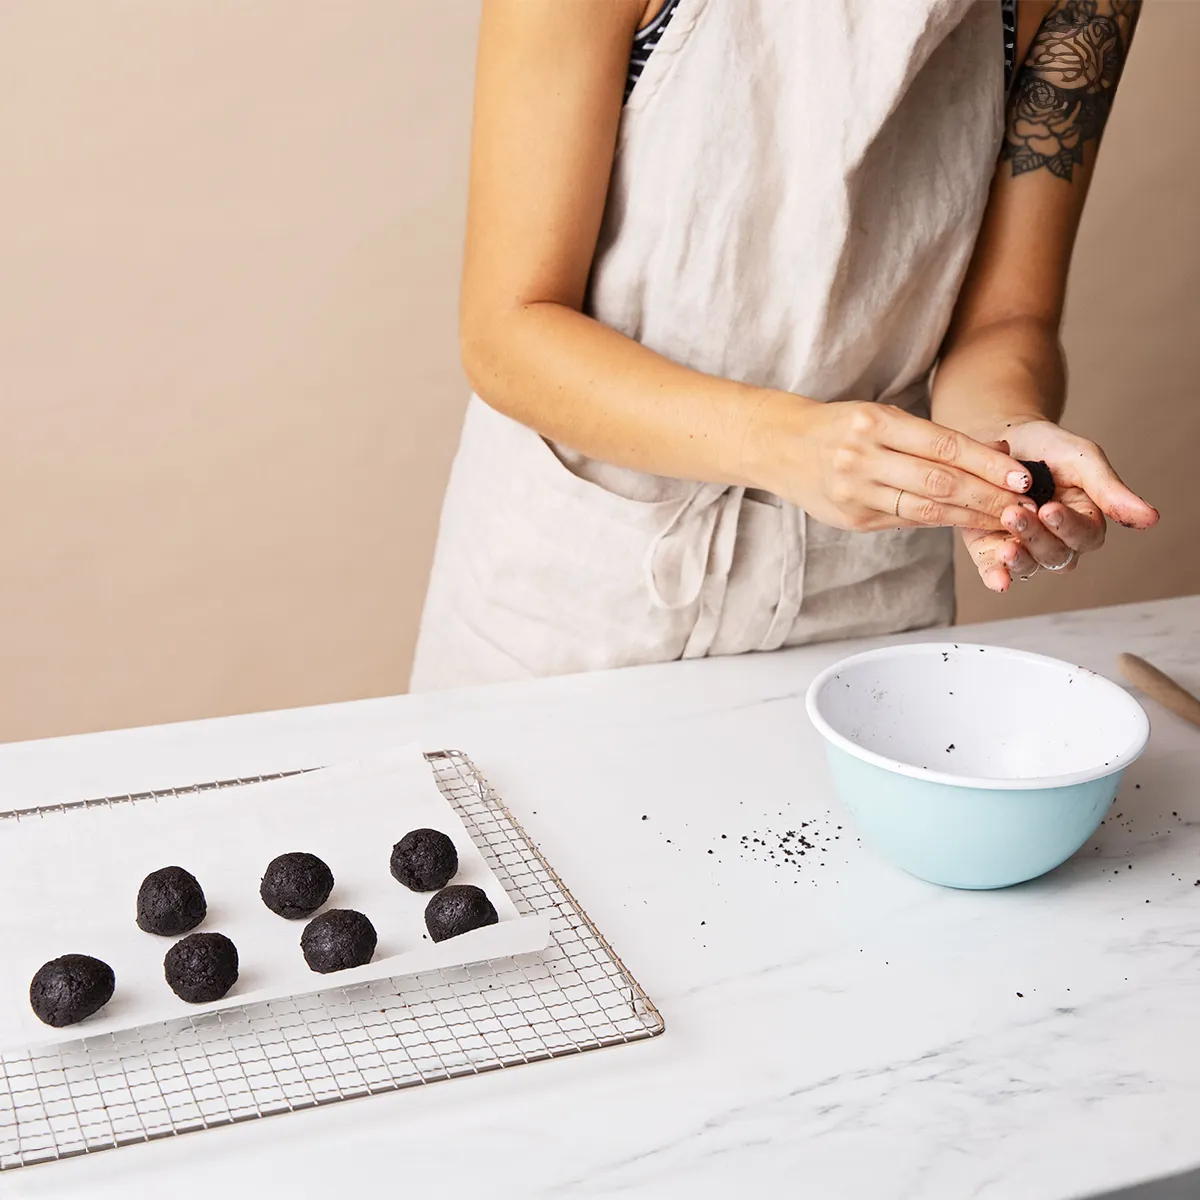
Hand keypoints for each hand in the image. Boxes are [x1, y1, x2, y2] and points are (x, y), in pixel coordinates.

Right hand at [752, 400, 1033, 533]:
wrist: (779, 447)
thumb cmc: (841, 427)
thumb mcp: (881, 416)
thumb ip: (930, 437)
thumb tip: (995, 453)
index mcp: (873, 423)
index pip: (943, 446)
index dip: (987, 464)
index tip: (1022, 476)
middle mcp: (861, 457)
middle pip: (939, 482)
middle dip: (988, 496)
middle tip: (1025, 505)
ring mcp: (855, 491)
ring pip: (926, 508)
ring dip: (971, 516)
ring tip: (1005, 520)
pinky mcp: (852, 518)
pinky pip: (906, 521)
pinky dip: (941, 522)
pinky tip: (967, 522)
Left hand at [961, 420, 1158, 591]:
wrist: (1003, 441)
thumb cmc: (1048, 448)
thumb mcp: (1082, 459)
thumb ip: (1109, 489)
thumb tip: (1150, 519)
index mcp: (1085, 520)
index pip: (1085, 536)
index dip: (1068, 526)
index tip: (1050, 509)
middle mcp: (1057, 541)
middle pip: (1055, 555)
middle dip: (1035, 536)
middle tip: (1014, 514)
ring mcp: (1025, 548)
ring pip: (1028, 566)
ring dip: (1017, 559)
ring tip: (1004, 544)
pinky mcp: (992, 551)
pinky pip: (995, 572)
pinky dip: (995, 577)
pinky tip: (995, 579)